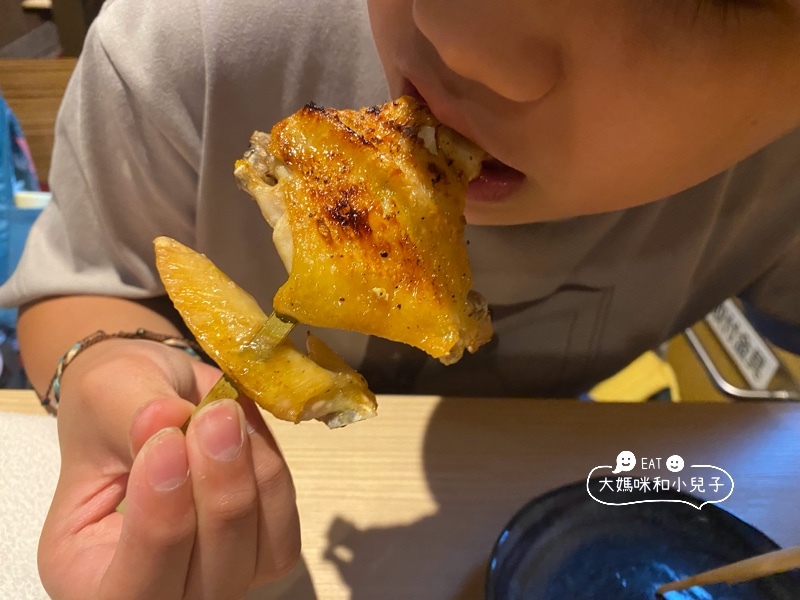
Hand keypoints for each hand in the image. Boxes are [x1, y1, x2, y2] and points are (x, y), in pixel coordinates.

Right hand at [38, 339, 300, 599]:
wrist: (152, 391)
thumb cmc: (112, 403)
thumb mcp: (105, 395)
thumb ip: (134, 415)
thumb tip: (169, 418)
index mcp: (85, 573)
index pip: (128, 591)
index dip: (158, 529)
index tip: (167, 444)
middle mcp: (153, 590)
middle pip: (205, 587)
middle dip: (219, 498)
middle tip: (216, 418)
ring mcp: (216, 576)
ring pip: (257, 561)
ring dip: (254, 481)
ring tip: (228, 414)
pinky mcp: (261, 550)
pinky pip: (283, 533)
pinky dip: (274, 479)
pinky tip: (248, 432)